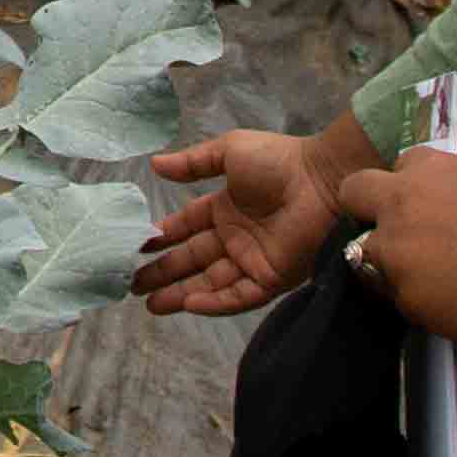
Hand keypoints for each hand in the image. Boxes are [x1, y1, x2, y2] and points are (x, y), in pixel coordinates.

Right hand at [134, 123, 372, 316]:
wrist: (323, 180)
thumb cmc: (278, 162)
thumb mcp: (229, 152)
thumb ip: (192, 162)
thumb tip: (154, 164)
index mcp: (226, 208)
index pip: (187, 227)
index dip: (163, 237)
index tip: (137, 247)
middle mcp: (236, 237)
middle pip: (193, 260)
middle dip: (164, 272)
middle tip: (133, 284)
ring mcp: (252, 260)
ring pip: (210, 282)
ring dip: (181, 294)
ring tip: (151, 304)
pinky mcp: (270, 278)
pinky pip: (238, 295)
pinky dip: (214, 302)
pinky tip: (188, 304)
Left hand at [334, 148, 456, 349]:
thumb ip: (455, 190)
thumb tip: (451, 206)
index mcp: (429, 168)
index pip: (400, 164)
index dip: (410, 184)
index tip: (423, 201)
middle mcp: (400, 202)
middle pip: (354, 193)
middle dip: (366, 208)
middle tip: (393, 230)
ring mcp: (395, 251)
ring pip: (365, 252)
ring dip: (386, 259)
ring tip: (424, 276)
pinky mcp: (402, 295)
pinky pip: (395, 294)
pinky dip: (414, 297)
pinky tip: (445, 302)